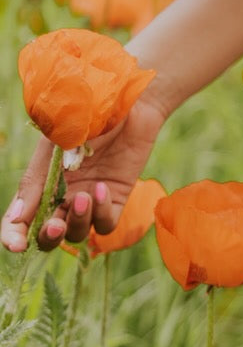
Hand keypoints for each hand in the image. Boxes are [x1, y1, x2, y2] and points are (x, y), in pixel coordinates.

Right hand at [1, 93, 167, 252]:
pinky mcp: (115, 199)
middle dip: (48, 237)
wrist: (123, 100)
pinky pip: (105, 223)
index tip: (17, 246)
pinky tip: (102, 188)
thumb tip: (17, 217)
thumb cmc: (84, 115)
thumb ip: (36, 180)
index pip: (19, 220)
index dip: (14, 237)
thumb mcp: (53, 144)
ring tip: (84, 196)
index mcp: (39, 183)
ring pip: (77, 233)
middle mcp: (62, 196)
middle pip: (48, 235)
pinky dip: (101, 214)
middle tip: (55, 225)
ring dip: (78, 221)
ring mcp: (89, 200)